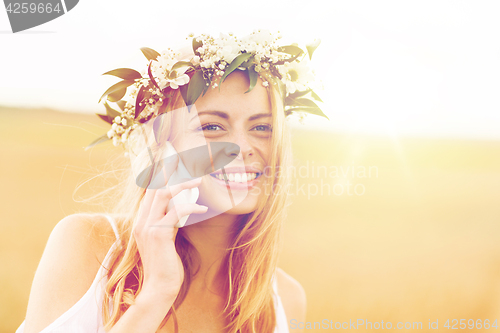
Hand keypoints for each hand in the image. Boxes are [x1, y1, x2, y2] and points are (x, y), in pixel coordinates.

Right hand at [133, 155, 206, 298]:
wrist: (159, 287)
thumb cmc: (166, 264)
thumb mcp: (166, 238)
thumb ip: (169, 221)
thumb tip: (181, 207)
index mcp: (142, 220)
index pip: (149, 191)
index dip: (159, 174)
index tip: (170, 161)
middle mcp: (142, 220)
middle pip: (154, 186)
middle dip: (168, 171)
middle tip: (182, 158)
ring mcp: (148, 226)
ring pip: (163, 195)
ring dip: (182, 185)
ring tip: (198, 181)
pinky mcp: (158, 234)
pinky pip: (175, 212)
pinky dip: (190, 207)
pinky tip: (202, 208)